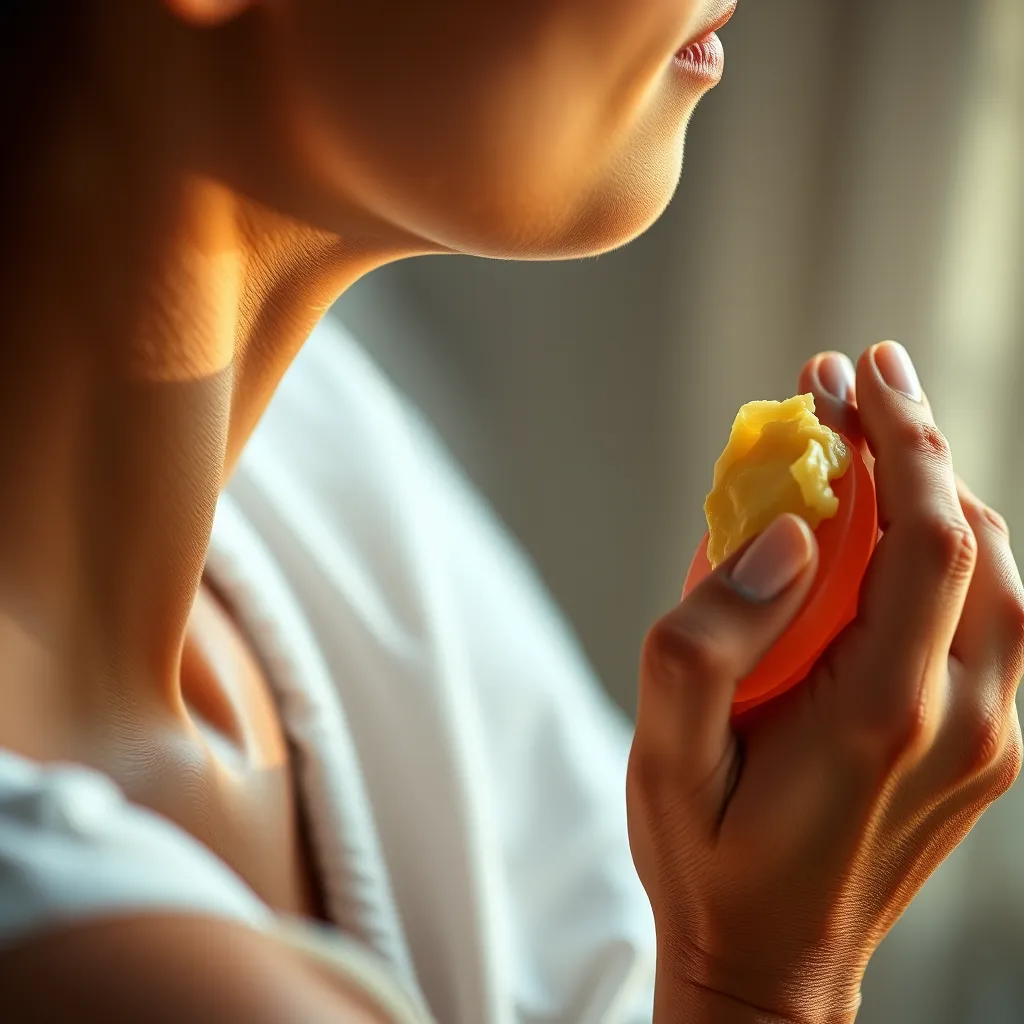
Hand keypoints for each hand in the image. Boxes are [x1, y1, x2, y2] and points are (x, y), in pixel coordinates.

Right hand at [627, 342, 1023, 1023]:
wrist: (772, 973)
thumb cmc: (708, 863)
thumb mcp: (665, 757)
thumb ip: (706, 639)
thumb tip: (785, 536)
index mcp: (884, 718)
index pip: (928, 540)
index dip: (904, 439)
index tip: (862, 372)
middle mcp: (962, 722)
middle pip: (976, 543)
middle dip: (918, 446)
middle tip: (853, 386)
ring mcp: (987, 740)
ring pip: (997, 576)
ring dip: (937, 494)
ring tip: (870, 445)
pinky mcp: (985, 748)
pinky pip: (988, 620)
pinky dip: (945, 552)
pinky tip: (886, 531)